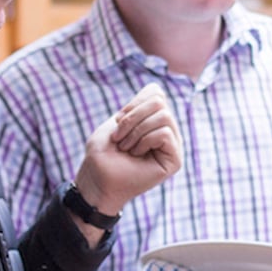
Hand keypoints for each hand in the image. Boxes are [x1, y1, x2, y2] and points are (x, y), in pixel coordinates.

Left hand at [74, 84, 181, 214]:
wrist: (97, 178)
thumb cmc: (103, 152)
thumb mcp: (119, 120)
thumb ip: (141, 104)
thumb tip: (159, 93)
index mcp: (153, 119)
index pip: (156, 92)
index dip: (134, 103)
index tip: (118, 121)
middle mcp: (167, 130)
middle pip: (159, 101)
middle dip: (133, 117)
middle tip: (119, 137)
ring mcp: (173, 145)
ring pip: (164, 116)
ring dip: (136, 131)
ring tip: (126, 147)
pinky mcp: (175, 160)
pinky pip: (164, 133)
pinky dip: (144, 141)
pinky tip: (136, 154)